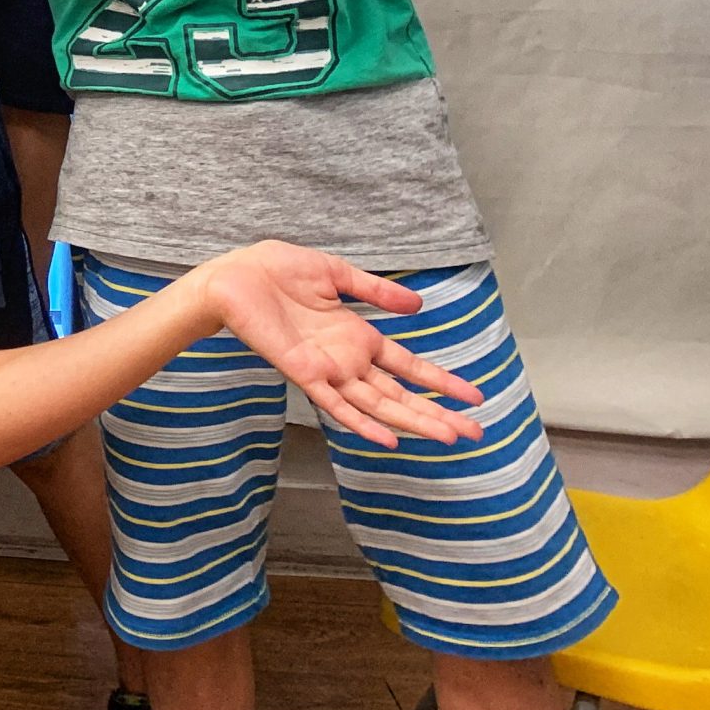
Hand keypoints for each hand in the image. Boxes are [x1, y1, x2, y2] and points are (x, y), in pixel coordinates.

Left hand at [191, 242, 485, 447]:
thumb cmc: (275, 271)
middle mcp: (347, 359)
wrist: (233, 275)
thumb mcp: (334, 273)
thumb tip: (417, 305)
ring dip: (412, 421)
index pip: (407, 366)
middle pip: (400, 393)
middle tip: (476, 431)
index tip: (474, 396)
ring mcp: (328, 370)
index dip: (439, 381)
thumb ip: (374, 290)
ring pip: (378, 404)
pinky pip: (336, 404)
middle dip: (438, 412)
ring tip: (448, 437)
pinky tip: (387, 438)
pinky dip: (361, 422)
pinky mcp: (304, 372)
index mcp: (356, 336)